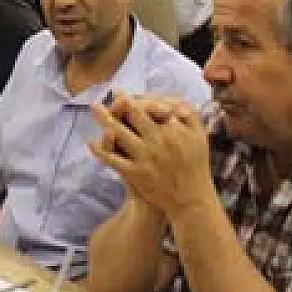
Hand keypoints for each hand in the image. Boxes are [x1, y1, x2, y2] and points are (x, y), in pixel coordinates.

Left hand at [89, 97, 213, 219]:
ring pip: (119, 132)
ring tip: (94, 107)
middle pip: (133, 114)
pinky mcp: (135, 173)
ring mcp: (144, 157)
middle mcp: (158, 141)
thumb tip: (176, 101)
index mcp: (174, 130)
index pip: (152, 106)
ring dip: (104, 118)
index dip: (140, 98)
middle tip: (110, 93)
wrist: (190, 199)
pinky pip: (112, 159)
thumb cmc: (196, 164)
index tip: (131, 93)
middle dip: (120, 102)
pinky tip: (91, 141)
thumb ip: (191, 115)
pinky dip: (100, 149)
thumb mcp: (200, 137)